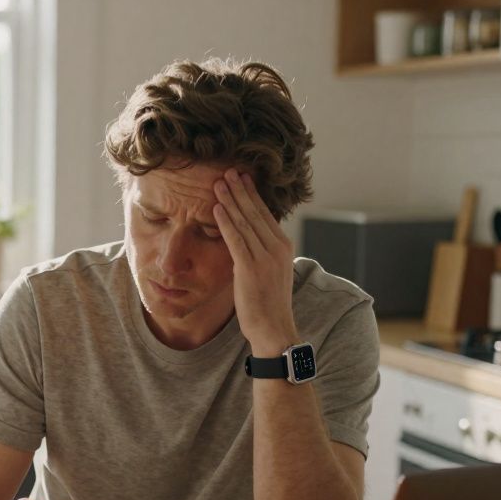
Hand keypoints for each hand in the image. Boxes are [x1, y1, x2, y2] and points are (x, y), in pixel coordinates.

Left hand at [212, 168, 298, 356]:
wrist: (274, 329)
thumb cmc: (267, 303)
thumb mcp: (269, 272)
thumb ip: (261, 253)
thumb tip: (248, 239)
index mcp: (283, 246)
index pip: (265, 214)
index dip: (252, 195)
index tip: (242, 178)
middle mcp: (277, 248)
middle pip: (256, 212)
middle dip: (241, 190)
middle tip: (229, 170)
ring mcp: (265, 258)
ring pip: (245, 222)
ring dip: (231, 200)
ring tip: (219, 182)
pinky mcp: (251, 268)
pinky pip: (236, 240)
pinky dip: (226, 222)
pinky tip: (217, 208)